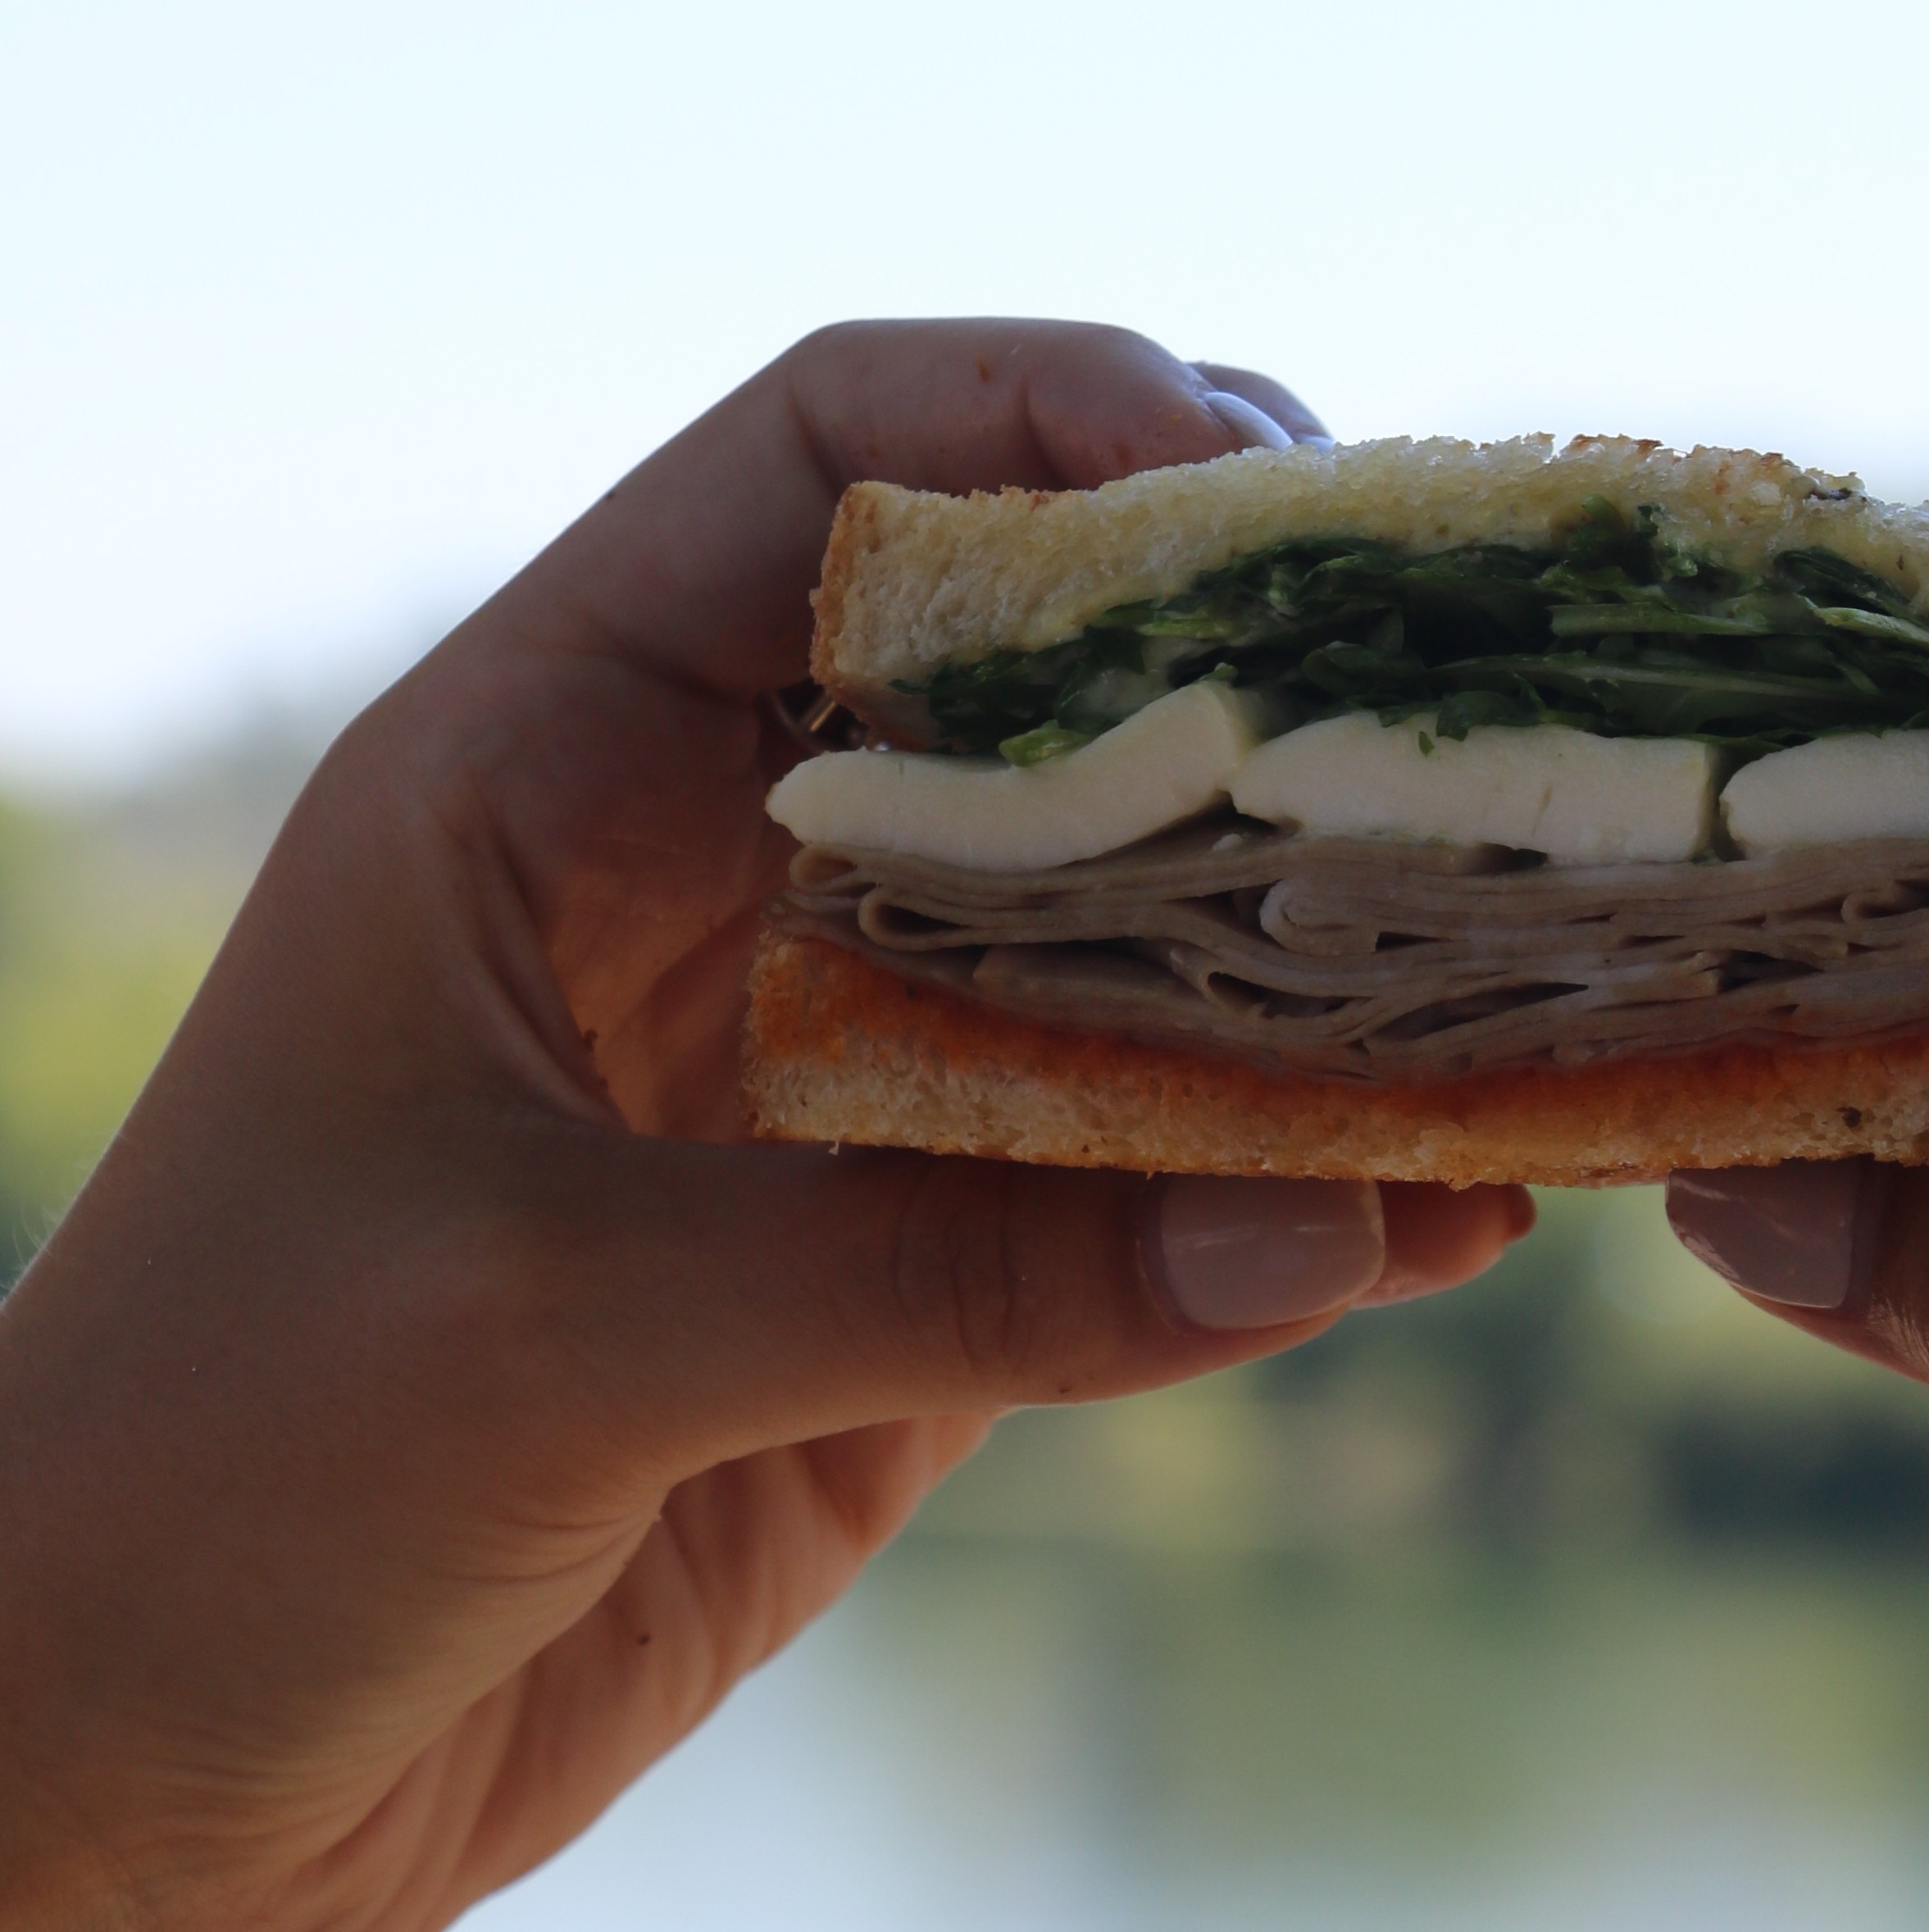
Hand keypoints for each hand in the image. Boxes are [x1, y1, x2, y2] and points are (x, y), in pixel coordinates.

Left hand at [0, 322, 1531, 1929]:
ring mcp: (834, 1069)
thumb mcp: (540, 1330)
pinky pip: (1144, 1182)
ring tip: (1520, 959)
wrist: (125, 1780)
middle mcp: (718, 871)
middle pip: (1030, 671)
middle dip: (1254, 665)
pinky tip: (1445, 1215)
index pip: (821, 462)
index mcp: (549, 760)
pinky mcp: (916, 1265)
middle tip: (1480, 704)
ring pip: (1122, 929)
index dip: (1047, 418)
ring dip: (1314, 946)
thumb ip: (934, 1270)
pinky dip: (1298, 1191)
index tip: (1269, 488)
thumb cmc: (206, 1485)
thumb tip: (1321, 1224)